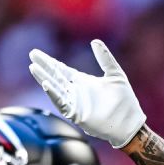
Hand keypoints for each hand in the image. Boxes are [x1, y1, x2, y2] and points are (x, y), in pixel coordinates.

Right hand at [29, 40, 145, 147]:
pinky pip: (62, 104)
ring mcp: (75, 103)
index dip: (49, 62)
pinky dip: (54, 95)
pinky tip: (47, 85)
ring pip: (55, 89)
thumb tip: (95, 41)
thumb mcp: (115, 74)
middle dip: (43, 67)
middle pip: (55, 77)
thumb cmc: (125, 101)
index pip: (61, 70)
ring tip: (34, 68)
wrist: (130, 123)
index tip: (36, 53)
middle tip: (32, 55)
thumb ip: (105, 58)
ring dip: (44, 79)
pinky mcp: (76, 114)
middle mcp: (76, 92)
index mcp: (83, 82)